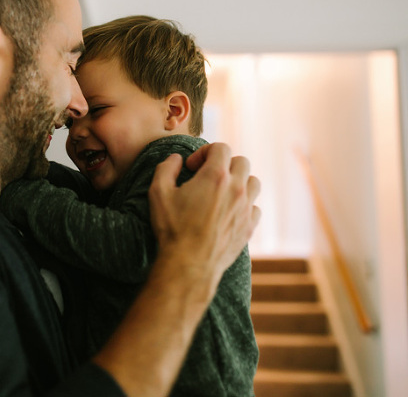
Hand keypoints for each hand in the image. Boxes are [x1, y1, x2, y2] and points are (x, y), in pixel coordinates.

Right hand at [148, 143, 260, 291]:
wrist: (189, 264)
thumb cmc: (172, 228)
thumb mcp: (158, 192)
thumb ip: (166, 168)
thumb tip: (175, 159)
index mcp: (215, 176)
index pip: (221, 148)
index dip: (205, 152)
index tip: (192, 166)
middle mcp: (236, 189)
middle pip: (241, 162)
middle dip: (224, 164)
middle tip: (207, 176)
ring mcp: (246, 209)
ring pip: (254, 182)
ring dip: (239, 182)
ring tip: (221, 192)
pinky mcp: (249, 227)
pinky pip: (255, 207)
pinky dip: (244, 205)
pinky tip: (228, 212)